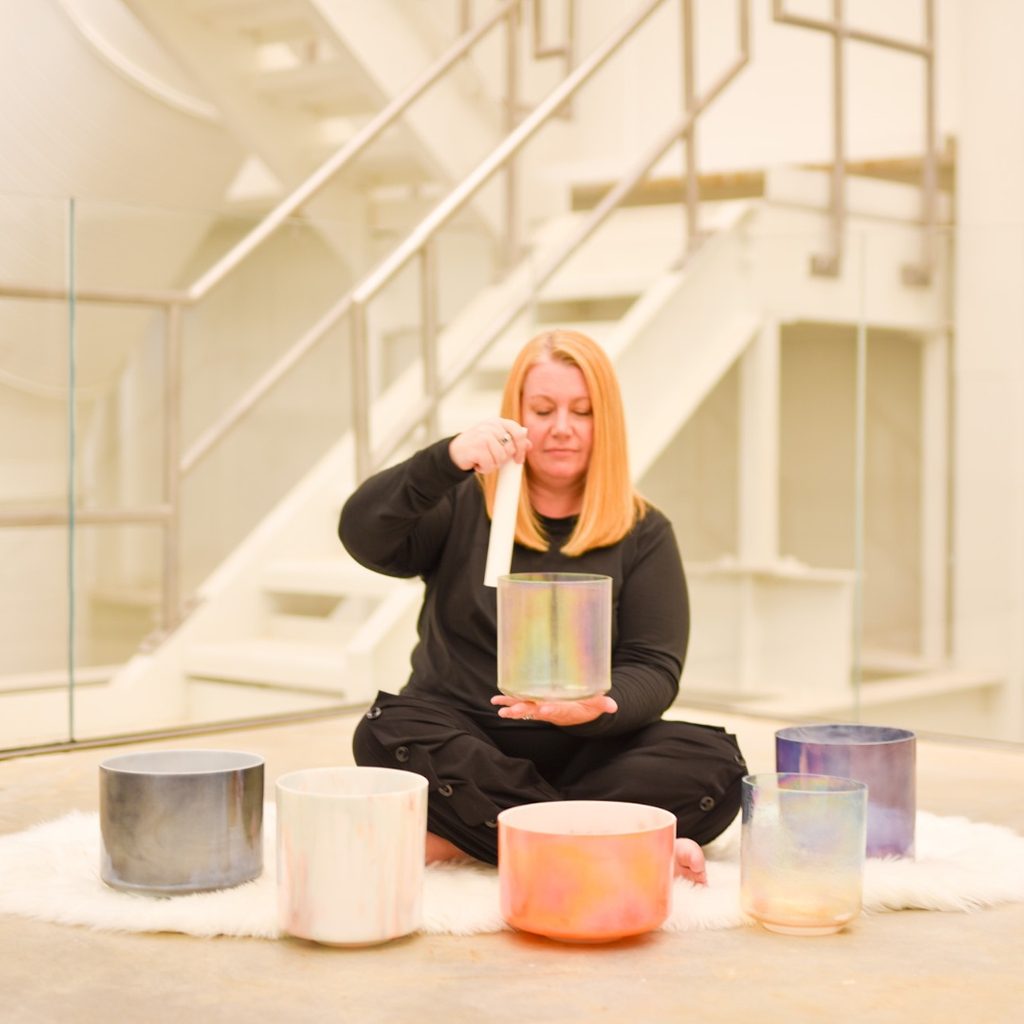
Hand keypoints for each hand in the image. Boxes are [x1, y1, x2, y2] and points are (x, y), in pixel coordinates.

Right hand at [449, 418, 529, 473]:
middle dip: (503, 458)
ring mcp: (483, 436)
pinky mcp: (477, 448)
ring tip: (483, 460)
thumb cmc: (477, 447)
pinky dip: (485, 469)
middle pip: (510, 448)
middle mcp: (491, 426)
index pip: (518, 432)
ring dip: (493, 464)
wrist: (454, 453)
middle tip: (491, 458)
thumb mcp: (495, 440)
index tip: (518, 460)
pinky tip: (477, 464)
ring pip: (501, 458)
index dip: (521, 447)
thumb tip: (529, 444)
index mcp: (497, 422)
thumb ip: (512, 440)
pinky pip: (490, 464)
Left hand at [491, 693, 617, 726]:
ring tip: (500, 708)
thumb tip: (614, 705)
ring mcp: (541, 708)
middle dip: (523, 711)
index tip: (544, 709)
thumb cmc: (588, 707)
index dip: (550, 710)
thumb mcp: (597, 705)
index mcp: (565, 710)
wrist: (578, 714)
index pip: (557, 710)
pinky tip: (496, 700)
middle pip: (535, 711)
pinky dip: (508, 701)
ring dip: (511, 708)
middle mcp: (550, 710)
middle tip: (510, 711)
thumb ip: (603, 704)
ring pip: (524, 709)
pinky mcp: (535, 704)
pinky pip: (520, 703)